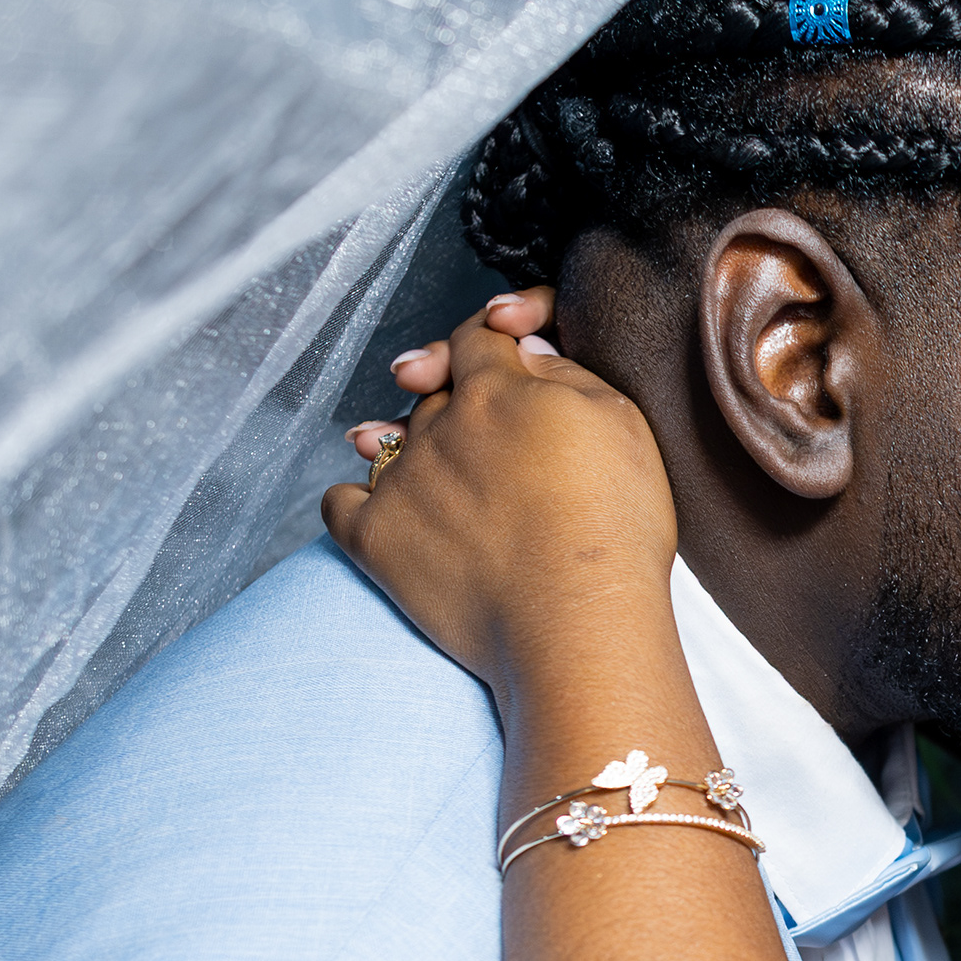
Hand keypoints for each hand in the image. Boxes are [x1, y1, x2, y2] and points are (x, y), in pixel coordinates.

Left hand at [320, 298, 674, 693]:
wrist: (577, 622)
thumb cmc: (614, 529)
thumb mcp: (621, 424)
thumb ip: (567, 374)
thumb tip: (526, 351)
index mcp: (497, 387)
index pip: (477, 337)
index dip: (489, 341)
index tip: (504, 359)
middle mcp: (440, 423)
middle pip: (434, 391)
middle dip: (455, 403)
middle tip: (489, 439)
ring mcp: (402, 479)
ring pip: (389, 439)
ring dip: (407, 446)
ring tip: (434, 474)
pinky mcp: (376, 537)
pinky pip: (340, 501)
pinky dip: (356, 499)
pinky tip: (384, 511)